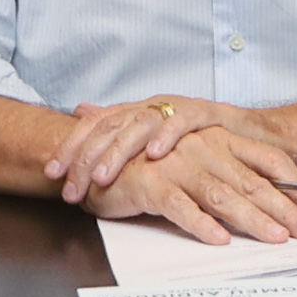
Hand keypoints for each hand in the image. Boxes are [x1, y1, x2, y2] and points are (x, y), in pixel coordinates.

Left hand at [47, 94, 207, 209]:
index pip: (93, 124)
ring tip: (102, 177)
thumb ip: (116, 126)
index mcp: (134, 112)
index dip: (70, 147)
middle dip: (86, 158)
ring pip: (139, 125)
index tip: (52, 174)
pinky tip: (155, 155)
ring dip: (118, 152)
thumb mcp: (150, 135)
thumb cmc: (194, 139)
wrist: (244, 129)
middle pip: (109, 127)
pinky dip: (167, 137)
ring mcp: (176, 109)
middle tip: (72, 189)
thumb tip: (79, 112)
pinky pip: (182, 123)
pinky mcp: (205, 114)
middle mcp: (150, 107)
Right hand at [76, 104, 296, 244]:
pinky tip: (218, 238)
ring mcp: (178, 165)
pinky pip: (180, 206)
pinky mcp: (150, 184)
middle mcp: (204, 148)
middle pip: (252, 182)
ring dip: (251, 219)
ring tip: (274, 238)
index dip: (295, 188)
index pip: (269, 161)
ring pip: (222, 195)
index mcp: (221, 140)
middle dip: (284, 210)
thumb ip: (232, 177)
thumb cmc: (154, 164)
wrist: (99, 156)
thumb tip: (273, 204)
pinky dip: (200, 223)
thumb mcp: (200, 162)